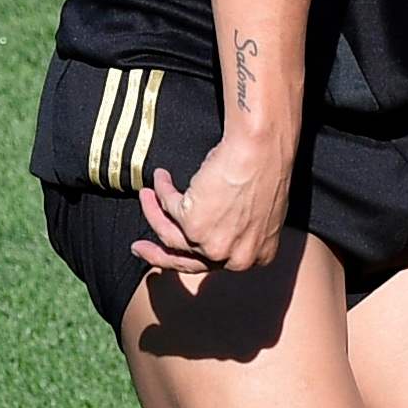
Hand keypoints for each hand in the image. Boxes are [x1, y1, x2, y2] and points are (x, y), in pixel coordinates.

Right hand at [135, 140, 291, 288]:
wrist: (261, 145)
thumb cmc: (267, 165)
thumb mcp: (262, 209)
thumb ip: (241, 228)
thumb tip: (218, 225)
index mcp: (257, 255)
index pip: (216, 262)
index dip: (190, 254)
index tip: (172, 249)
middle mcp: (236, 259)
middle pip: (187, 261)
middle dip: (159, 255)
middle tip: (140, 249)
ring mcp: (214, 246)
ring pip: (170, 235)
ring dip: (153, 213)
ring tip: (146, 195)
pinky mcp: (194, 225)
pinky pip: (168, 208)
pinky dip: (161, 190)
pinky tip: (160, 177)